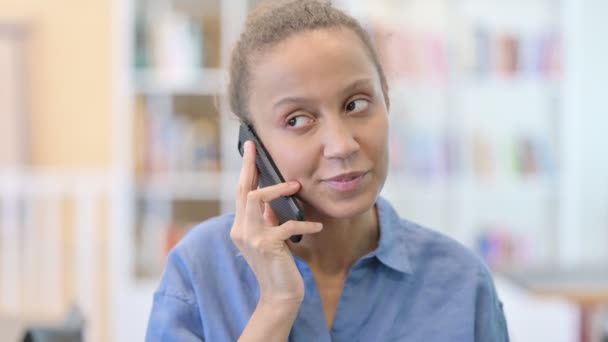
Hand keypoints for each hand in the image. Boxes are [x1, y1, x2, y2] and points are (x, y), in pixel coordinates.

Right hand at [230, 141, 322, 304]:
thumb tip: (270, 200)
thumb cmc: (278, 266)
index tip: (249, 149)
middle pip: (243, 190)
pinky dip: (304, 224)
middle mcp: (241, 230)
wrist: (279, 296)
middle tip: (255, 148)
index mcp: (241, 227)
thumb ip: (266, 220)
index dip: (245, 170)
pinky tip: (317, 228)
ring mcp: (251, 238)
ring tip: (296, 187)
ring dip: (277, 189)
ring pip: (256, 199)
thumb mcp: (269, 239)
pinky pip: (286, 225)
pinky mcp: (267, 246)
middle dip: (249, 166)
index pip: (241, 192)